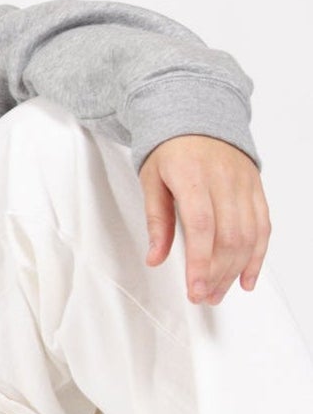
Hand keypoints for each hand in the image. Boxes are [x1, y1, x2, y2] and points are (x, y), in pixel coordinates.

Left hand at [142, 135, 270, 305]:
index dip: (200, 262)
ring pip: (248, 236)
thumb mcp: (151, 179)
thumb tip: (155, 258)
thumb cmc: (170, 151)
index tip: (194, 289)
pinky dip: (257, 256)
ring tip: (217, 292)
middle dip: (217, 273)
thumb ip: (156, 220)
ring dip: (235, 270)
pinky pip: (263, 228)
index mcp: (192, 175)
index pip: (201, 226)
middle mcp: (223, 180)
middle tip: (203, 296)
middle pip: (228, 237)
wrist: (198, 117)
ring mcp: (244, 185)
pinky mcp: (257, 190)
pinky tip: (246, 278)